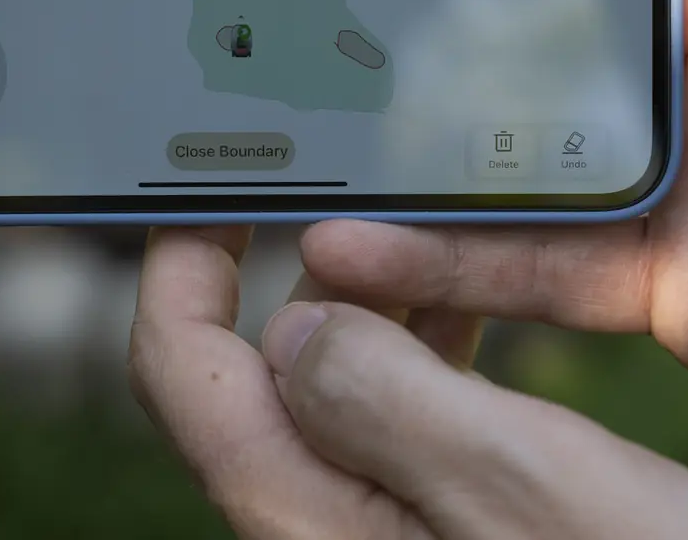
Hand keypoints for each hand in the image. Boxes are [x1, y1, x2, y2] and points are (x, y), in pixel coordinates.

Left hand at [129, 226, 687, 537]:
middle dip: (287, 268)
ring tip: (427, 231)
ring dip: (364, 303)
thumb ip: (383, 400)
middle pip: (249, 372)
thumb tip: (287, 326)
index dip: (175, 265)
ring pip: (331, 389)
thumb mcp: (512, 482)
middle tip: (354, 183)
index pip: (180, 370)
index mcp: (307, 513)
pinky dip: (416, 348)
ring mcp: (376, 531)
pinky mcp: (433, 531)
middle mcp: (323, 526)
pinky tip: (472, 313)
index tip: (211, 183)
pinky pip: (393, 420)